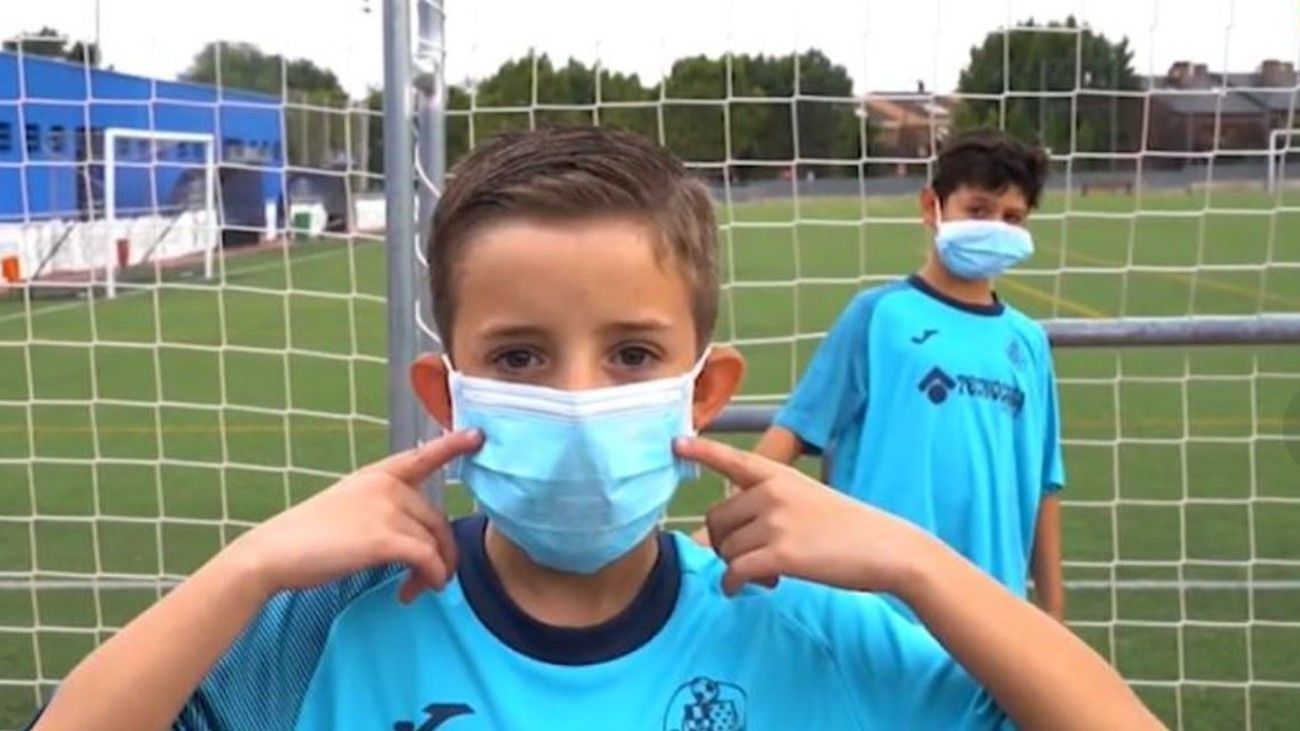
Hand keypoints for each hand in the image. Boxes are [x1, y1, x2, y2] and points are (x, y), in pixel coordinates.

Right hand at [227, 429, 483, 602]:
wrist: (273, 554)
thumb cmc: (307, 538)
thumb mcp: (347, 509)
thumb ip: (383, 511)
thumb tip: (418, 540)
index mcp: (376, 475)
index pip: (422, 456)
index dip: (452, 444)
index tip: (478, 434)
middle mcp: (386, 486)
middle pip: (437, 519)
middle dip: (440, 552)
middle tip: (428, 579)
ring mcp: (387, 509)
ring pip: (434, 542)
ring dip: (433, 572)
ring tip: (414, 590)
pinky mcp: (385, 538)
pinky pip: (427, 559)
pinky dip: (430, 578)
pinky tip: (411, 592)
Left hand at [675, 436, 934, 596]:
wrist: (888, 549)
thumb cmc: (849, 529)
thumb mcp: (808, 499)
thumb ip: (769, 506)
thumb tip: (728, 536)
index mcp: (779, 475)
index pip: (733, 460)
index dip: (702, 451)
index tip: (676, 443)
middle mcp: (772, 492)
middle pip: (717, 520)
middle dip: (727, 544)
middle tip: (755, 559)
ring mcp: (776, 522)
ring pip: (725, 549)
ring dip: (738, 567)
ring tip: (769, 573)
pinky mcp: (781, 554)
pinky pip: (735, 572)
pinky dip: (733, 585)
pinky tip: (744, 590)